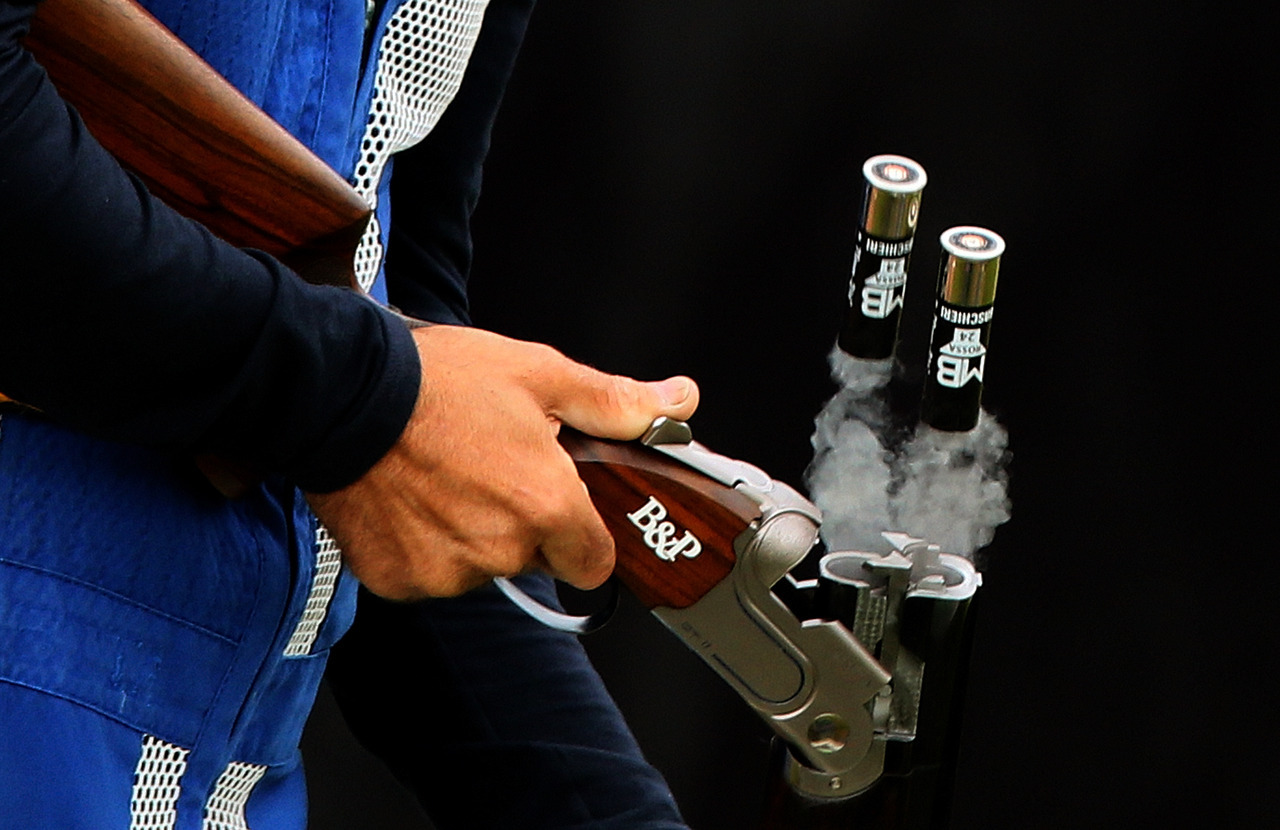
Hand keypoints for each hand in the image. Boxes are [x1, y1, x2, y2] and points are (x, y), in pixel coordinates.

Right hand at [306, 325, 699, 598]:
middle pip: (531, 558)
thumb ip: (616, 403)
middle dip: (519, 523)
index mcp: (546, 506)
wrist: (339, 392)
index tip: (560, 506)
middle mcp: (499, 549)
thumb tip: (681, 402)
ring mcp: (444, 571)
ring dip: (468, 533)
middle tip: (488, 468)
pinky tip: (408, 497)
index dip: (581, 533)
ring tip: (442, 475)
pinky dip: (421, 544)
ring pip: (477, 566)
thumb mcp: (540, 376)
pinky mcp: (396, 579)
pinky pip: (427, 572)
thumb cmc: (440, 379)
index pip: (594, 562)